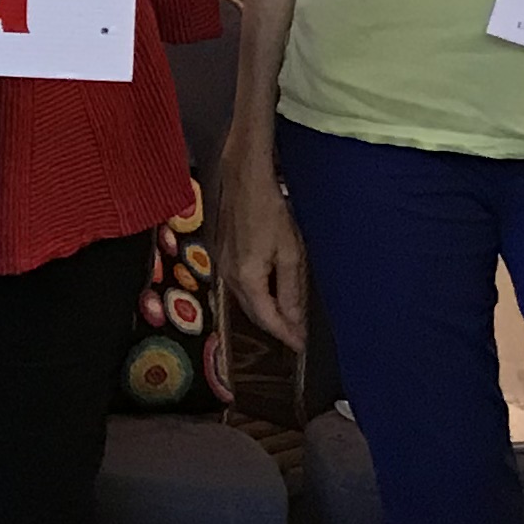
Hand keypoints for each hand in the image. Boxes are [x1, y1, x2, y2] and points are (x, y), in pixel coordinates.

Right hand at [216, 127, 308, 348]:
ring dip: (266, 311)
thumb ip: (291, 290)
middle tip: (298, 335)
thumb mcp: (290, 252)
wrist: (244, 178)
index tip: (302, 345)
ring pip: (245, 300)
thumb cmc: (269, 210)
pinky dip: (256, 294)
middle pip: (253, 312)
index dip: (285, 334)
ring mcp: (222, 265)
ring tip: (288, 317)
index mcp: (246, 278)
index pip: (267, 319)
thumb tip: (294, 322)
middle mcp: (228, 276)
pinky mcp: (222, 254)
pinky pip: (240, 285)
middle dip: (275, 326)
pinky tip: (270, 291)